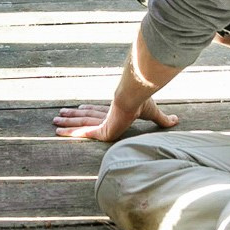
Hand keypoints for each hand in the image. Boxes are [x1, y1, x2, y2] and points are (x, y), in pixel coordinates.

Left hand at [53, 99, 178, 142]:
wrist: (137, 96)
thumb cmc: (144, 102)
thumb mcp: (154, 113)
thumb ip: (163, 119)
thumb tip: (176, 120)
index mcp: (115, 111)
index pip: (98, 112)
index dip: (87, 112)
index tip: (77, 110)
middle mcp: (105, 115)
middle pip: (85, 116)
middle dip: (71, 117)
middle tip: (57, 116)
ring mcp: (102, 121)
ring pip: (80, 123)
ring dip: (66, 122)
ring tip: (53, 121)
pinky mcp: (101, 129)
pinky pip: (84, 133)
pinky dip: (72, 133)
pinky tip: (60, 133)